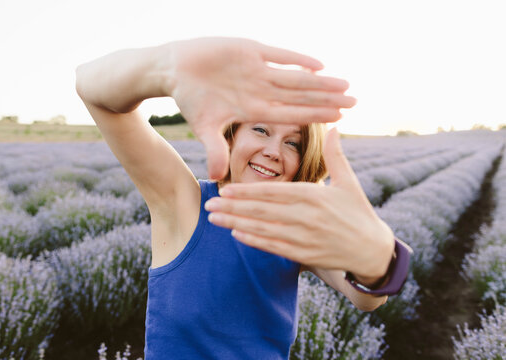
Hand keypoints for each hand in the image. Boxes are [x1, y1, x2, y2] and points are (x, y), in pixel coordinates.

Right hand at [167, 37, 356, 179]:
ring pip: (295, 77)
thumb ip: (216, 149)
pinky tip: (318, 65)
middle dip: (326, 98)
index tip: (340, 118)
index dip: (314, 115)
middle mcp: (260, 89)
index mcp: (254, 109)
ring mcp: (257, 69)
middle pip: (300, 95)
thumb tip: (217, 178)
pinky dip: (297, 59)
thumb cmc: (190, 99)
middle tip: (355, 100)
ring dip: (319, 81)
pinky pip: (278, 55)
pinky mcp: (249, 50)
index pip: (290, 114)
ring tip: (344, 84)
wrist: (174, 69)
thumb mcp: (204, 127)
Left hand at [205, 127, 394, 277]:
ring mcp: (305, 238)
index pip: (275, 193)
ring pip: (264, 230)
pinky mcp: (305, 254)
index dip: (249, 192)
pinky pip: (275, 247)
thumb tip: (334, 127)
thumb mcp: (349, 181)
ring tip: (214, 219)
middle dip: (234, 208)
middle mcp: (308, 217)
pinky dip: (254, 241)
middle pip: (263, 211)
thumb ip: (336, 156)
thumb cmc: (358, 212)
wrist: (372, 250)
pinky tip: (236, 234)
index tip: (226, 189)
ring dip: (237, 224)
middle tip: (210, 204)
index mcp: (315, 196)